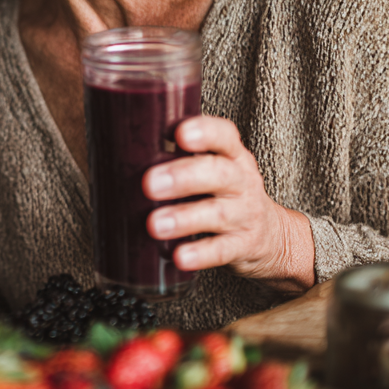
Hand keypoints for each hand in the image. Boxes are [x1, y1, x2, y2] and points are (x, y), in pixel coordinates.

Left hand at [142, 115, 314, 291]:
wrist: (273, 236)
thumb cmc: (225, 194)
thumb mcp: (211, 168)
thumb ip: (176, 158)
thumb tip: (116, 152)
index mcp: (231, 155)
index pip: (224, 136)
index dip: (204, 132)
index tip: (179, 134)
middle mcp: (241, 181)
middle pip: (218, 173)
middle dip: (183, 177)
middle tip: (150, 183)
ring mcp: (244, 214)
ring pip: (216, 213)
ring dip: (184, 218)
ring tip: (155, 224)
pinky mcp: (243, 245)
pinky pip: (222, 250)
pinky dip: (201, 254)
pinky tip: (180, 256)